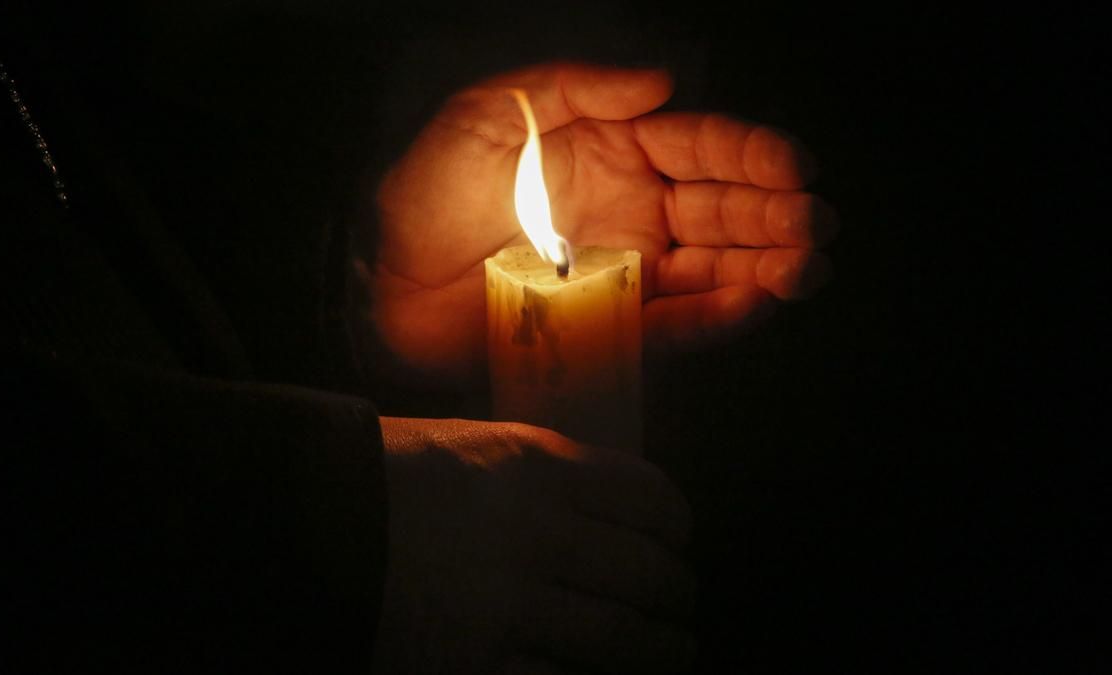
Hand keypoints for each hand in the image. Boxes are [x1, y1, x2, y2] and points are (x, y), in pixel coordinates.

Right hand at [373, 417, 695, 674]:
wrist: (302, 517)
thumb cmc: (385, 473)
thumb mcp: (476, 446)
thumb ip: (548, 473)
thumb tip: (612, 508)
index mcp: (540, 467)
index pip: (652, 500)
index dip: (677, 528)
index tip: (676, 542)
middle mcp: (538, 533)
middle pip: (650, 574)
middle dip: (676, 595)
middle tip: (679, 605)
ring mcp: (510, 606)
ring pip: (624, 639)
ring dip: (660, 649)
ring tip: (669, 650)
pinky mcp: (476, 665)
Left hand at [374, 62, 838, 386]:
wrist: (384, 274)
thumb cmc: (432, 184)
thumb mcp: (497, 110)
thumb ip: (581, 89)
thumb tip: (663, 80)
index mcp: (616, 151)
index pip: (701, 148)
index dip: (750, 155)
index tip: (791, 166)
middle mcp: (634, 210)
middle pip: (723, 212)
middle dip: (774, 216)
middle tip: (814, 225)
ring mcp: (624, 271)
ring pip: (711, 270)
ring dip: (762, 270)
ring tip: (802, 269)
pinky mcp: (606, 325)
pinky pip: (669, 322)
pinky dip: (711, 316)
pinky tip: (748, 303)